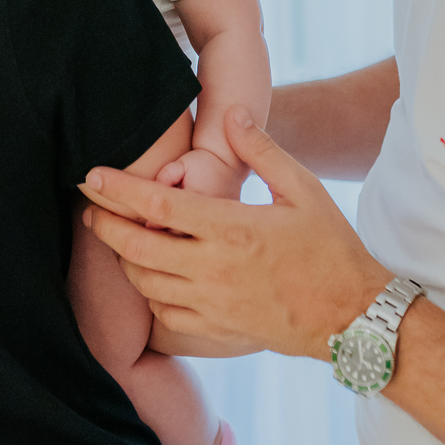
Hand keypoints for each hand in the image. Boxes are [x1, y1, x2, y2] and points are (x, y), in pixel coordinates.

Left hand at [81, 106, 387, 353]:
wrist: (354, 315)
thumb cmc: (332, 247)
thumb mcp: (304, 189)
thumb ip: (262, 151)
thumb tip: (233, 114)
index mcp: (233, 229)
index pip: (159, 206)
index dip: (119, 188)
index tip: (93, 174)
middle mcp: (214, 269)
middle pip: (137, 248)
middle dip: (105, 226)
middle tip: (90, 209)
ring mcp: (213, 304)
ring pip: (144, 283)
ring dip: (124, 260)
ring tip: (117, 239)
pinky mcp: (217, 330)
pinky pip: (165, 314)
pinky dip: (149, 294)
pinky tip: (152, 278)